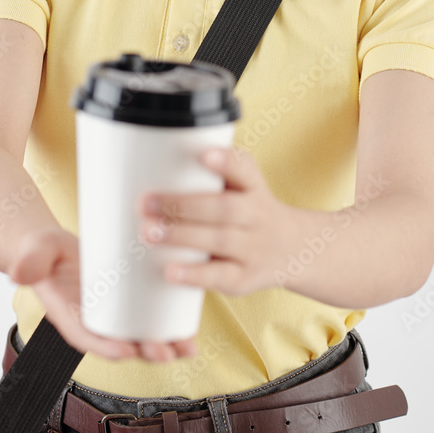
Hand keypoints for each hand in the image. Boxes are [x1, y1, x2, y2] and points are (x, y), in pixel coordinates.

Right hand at [7, 228, 198, 361]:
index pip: (88, 338)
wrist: (51, 245)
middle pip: (122, 341)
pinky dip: (170, 325)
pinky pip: (149, 318)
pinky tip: (192, 329)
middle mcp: (95, 320)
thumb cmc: (43, 251)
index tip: (126, 350)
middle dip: (146, 350)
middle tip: (167, 351)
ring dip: (165, 345)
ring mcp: (113, 312)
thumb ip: (30, 260)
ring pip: (141, 335)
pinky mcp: (128, 300)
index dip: (107, 346)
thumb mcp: (37, 251)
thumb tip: (17, 272)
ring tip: (188, 347)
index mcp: (71, 316)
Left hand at [139, 146, 296, 296]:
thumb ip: (205, 176)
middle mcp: (257, 215)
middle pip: (223, 208)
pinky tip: (170, 270)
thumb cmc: (247, 209)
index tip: (204, 154)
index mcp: (253, 186)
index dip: (226, 161)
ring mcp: (253, 248)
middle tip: (145, 202)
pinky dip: (194, 275)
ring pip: (219, 240)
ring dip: (181, 236)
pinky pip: (220, 277)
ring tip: (147, 232)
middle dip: (182, 205)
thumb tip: (143, 167)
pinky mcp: (244, 278)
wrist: (290, 249)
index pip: (245, 169)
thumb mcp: (242, 186)